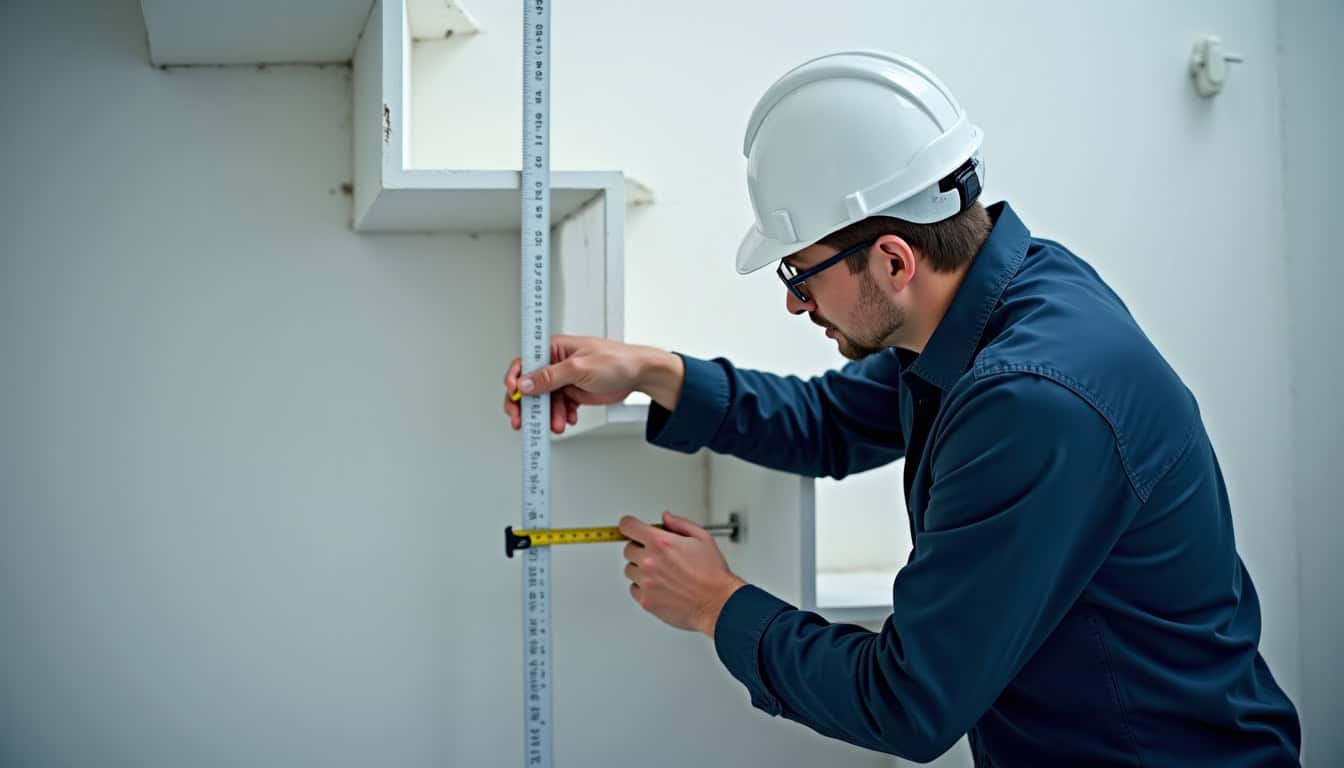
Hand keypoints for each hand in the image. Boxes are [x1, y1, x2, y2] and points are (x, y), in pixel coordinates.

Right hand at [502, 335, 683, 434]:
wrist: (639, 375)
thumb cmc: (616, 360)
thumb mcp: (579, 367)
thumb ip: (550, 377)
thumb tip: (525, 383)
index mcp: (554, 348)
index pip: (524, 362)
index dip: (514, 379)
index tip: (513, 395)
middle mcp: (556, 363)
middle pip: (530, 386)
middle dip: (527, 405)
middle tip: (523, 420)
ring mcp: (564, 379)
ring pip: (545, 401)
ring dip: (548, 415)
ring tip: (557, 423)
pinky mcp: (573, 392)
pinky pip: (559, 407)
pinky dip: (561, 416)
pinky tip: (568, 418)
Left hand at [620, 511, 746, 635]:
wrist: (718, 603)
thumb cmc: (712, 574)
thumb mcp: (702, 538)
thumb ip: (679, 524)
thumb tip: (665, 518)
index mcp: (660, 542)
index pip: (628, 526)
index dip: (629, 525)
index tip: (630, 528)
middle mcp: (649, 561)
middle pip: (628, 548)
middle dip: (641, 548)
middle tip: (658, 555)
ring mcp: (646, 582)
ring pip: (630, 569)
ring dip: (640, 568)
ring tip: (662, 573)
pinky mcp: (646, 600)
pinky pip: (634, 589)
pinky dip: (643, 587)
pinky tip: (660, 586)